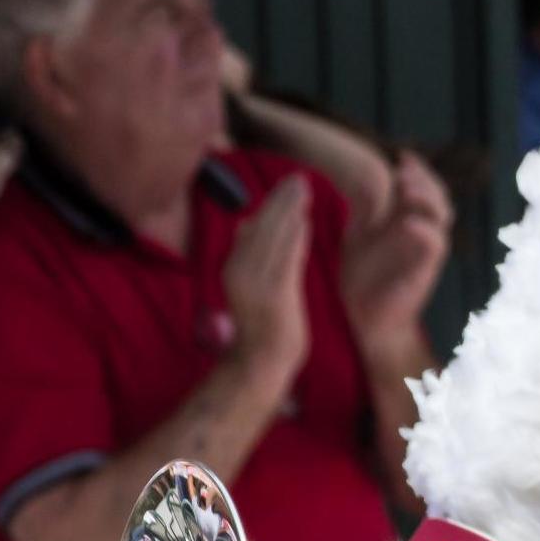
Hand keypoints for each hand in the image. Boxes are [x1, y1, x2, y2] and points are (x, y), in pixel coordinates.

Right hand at [223, 176, 311, 377]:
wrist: (261, 362)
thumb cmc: (262, 325)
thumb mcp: (252, 284)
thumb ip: (251, 254)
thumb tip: (246, 224)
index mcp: (234, 267)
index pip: (254, 229)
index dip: (271, 205)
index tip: (288, 185)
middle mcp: (240, 272)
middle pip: (262, 227)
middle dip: (280, 201)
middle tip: (299, 178)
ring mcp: (256, 284)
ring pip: (273, 239)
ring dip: (288, 212)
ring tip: (304, 189)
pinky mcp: (273, 295)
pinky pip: (285, 260)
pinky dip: (293, 238)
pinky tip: (304, 220)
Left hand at [341, 151, 451, 366]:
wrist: (368, 320)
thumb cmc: (362, 279)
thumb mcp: (357, 234)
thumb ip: (364, 208)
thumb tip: (361, 176)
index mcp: (406, 222)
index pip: (423, 187)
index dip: (418, 169)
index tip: (401, 156)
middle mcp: (421, 234)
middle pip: (439, 196)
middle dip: (424, 178)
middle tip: (404, 168)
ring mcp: (425, 251)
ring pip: (442, 216)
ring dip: (427, 198)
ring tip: (407, 188)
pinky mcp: (425, 271)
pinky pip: (436, 246)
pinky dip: (424, 231)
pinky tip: (407, 223)